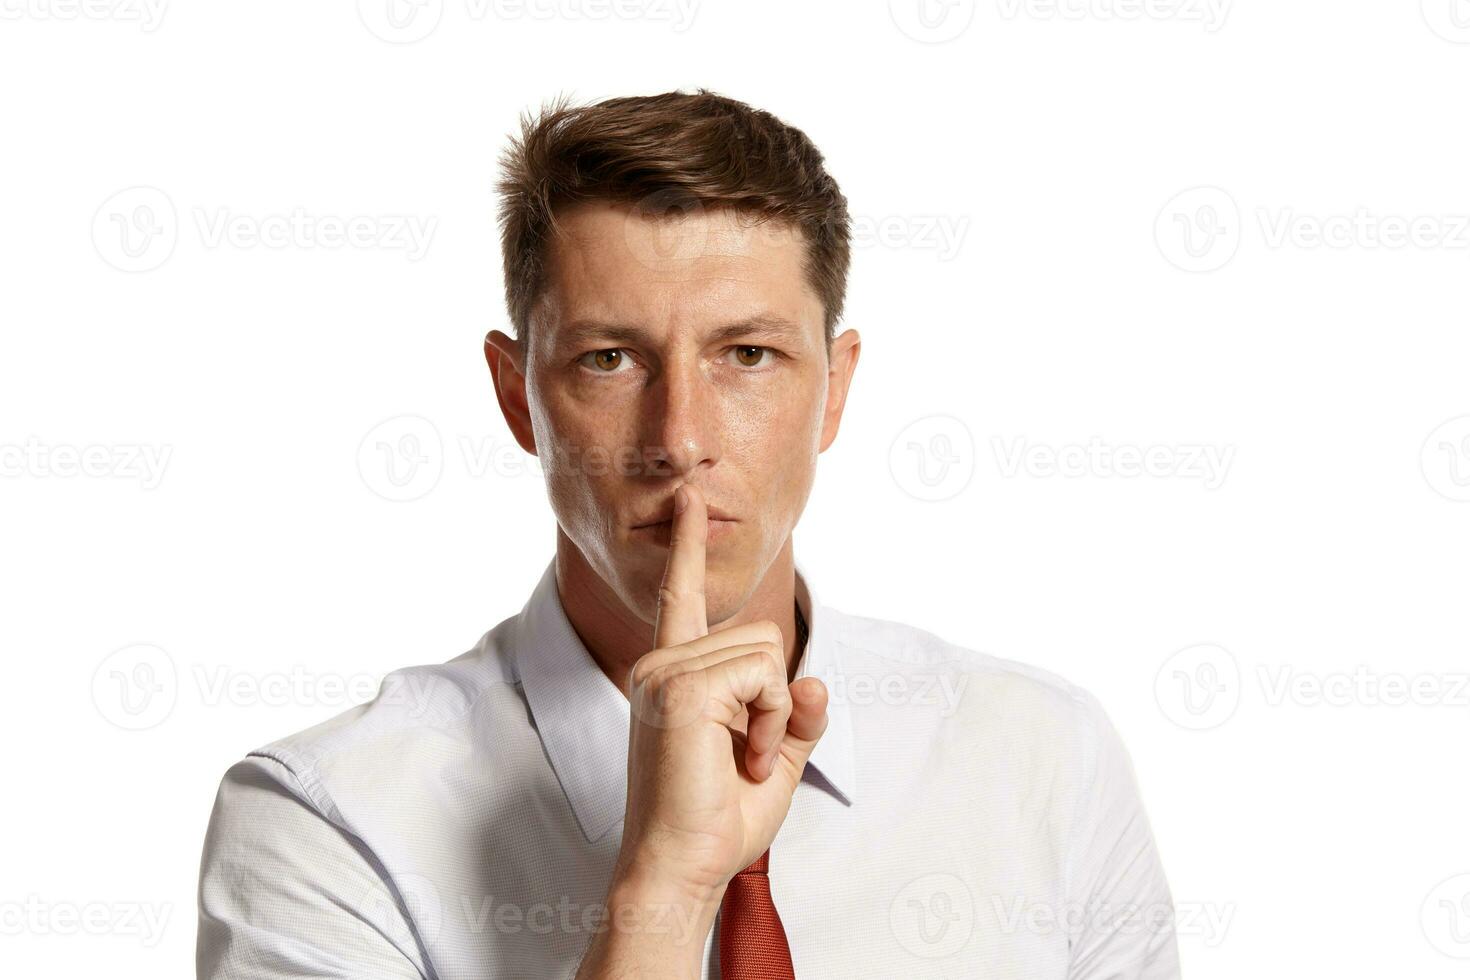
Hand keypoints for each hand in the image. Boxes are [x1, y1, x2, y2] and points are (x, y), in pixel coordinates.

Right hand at [613, 481, 828, 904]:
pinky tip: (743, 760)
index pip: (679, 598)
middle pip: (760, 634)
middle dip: (776, 701)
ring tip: (742, 761)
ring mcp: (665, 673)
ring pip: (766, 654)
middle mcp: (661, 664)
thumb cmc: (716, 820)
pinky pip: (764, 677)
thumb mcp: (774, 758)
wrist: (681, 867)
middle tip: (748, 757)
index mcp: (672, 674)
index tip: (691, 501)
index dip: (687, 548)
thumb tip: (815, 682)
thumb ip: (797, 716)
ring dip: (775, 717)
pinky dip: (771, 724)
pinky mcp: (680, 689)